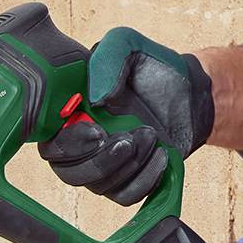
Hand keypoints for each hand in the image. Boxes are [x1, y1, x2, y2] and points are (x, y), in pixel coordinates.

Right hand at [36, 26, 214, 204]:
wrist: (191, 92)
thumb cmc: (154, 69)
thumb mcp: (128, 46)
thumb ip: (107, 58)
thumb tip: (94, 98)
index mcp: (70, 115)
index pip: (50, 142)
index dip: (68, 143)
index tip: (97, 129)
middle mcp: (81, 144)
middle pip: (69, 173)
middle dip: (100, 160)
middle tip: (128, 139)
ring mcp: (103, 165)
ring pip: (99, 186)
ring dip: (128, 166)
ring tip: (151, 136)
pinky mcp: (128, 180)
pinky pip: (126, 196)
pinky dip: (144, 179)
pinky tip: (161, 155)